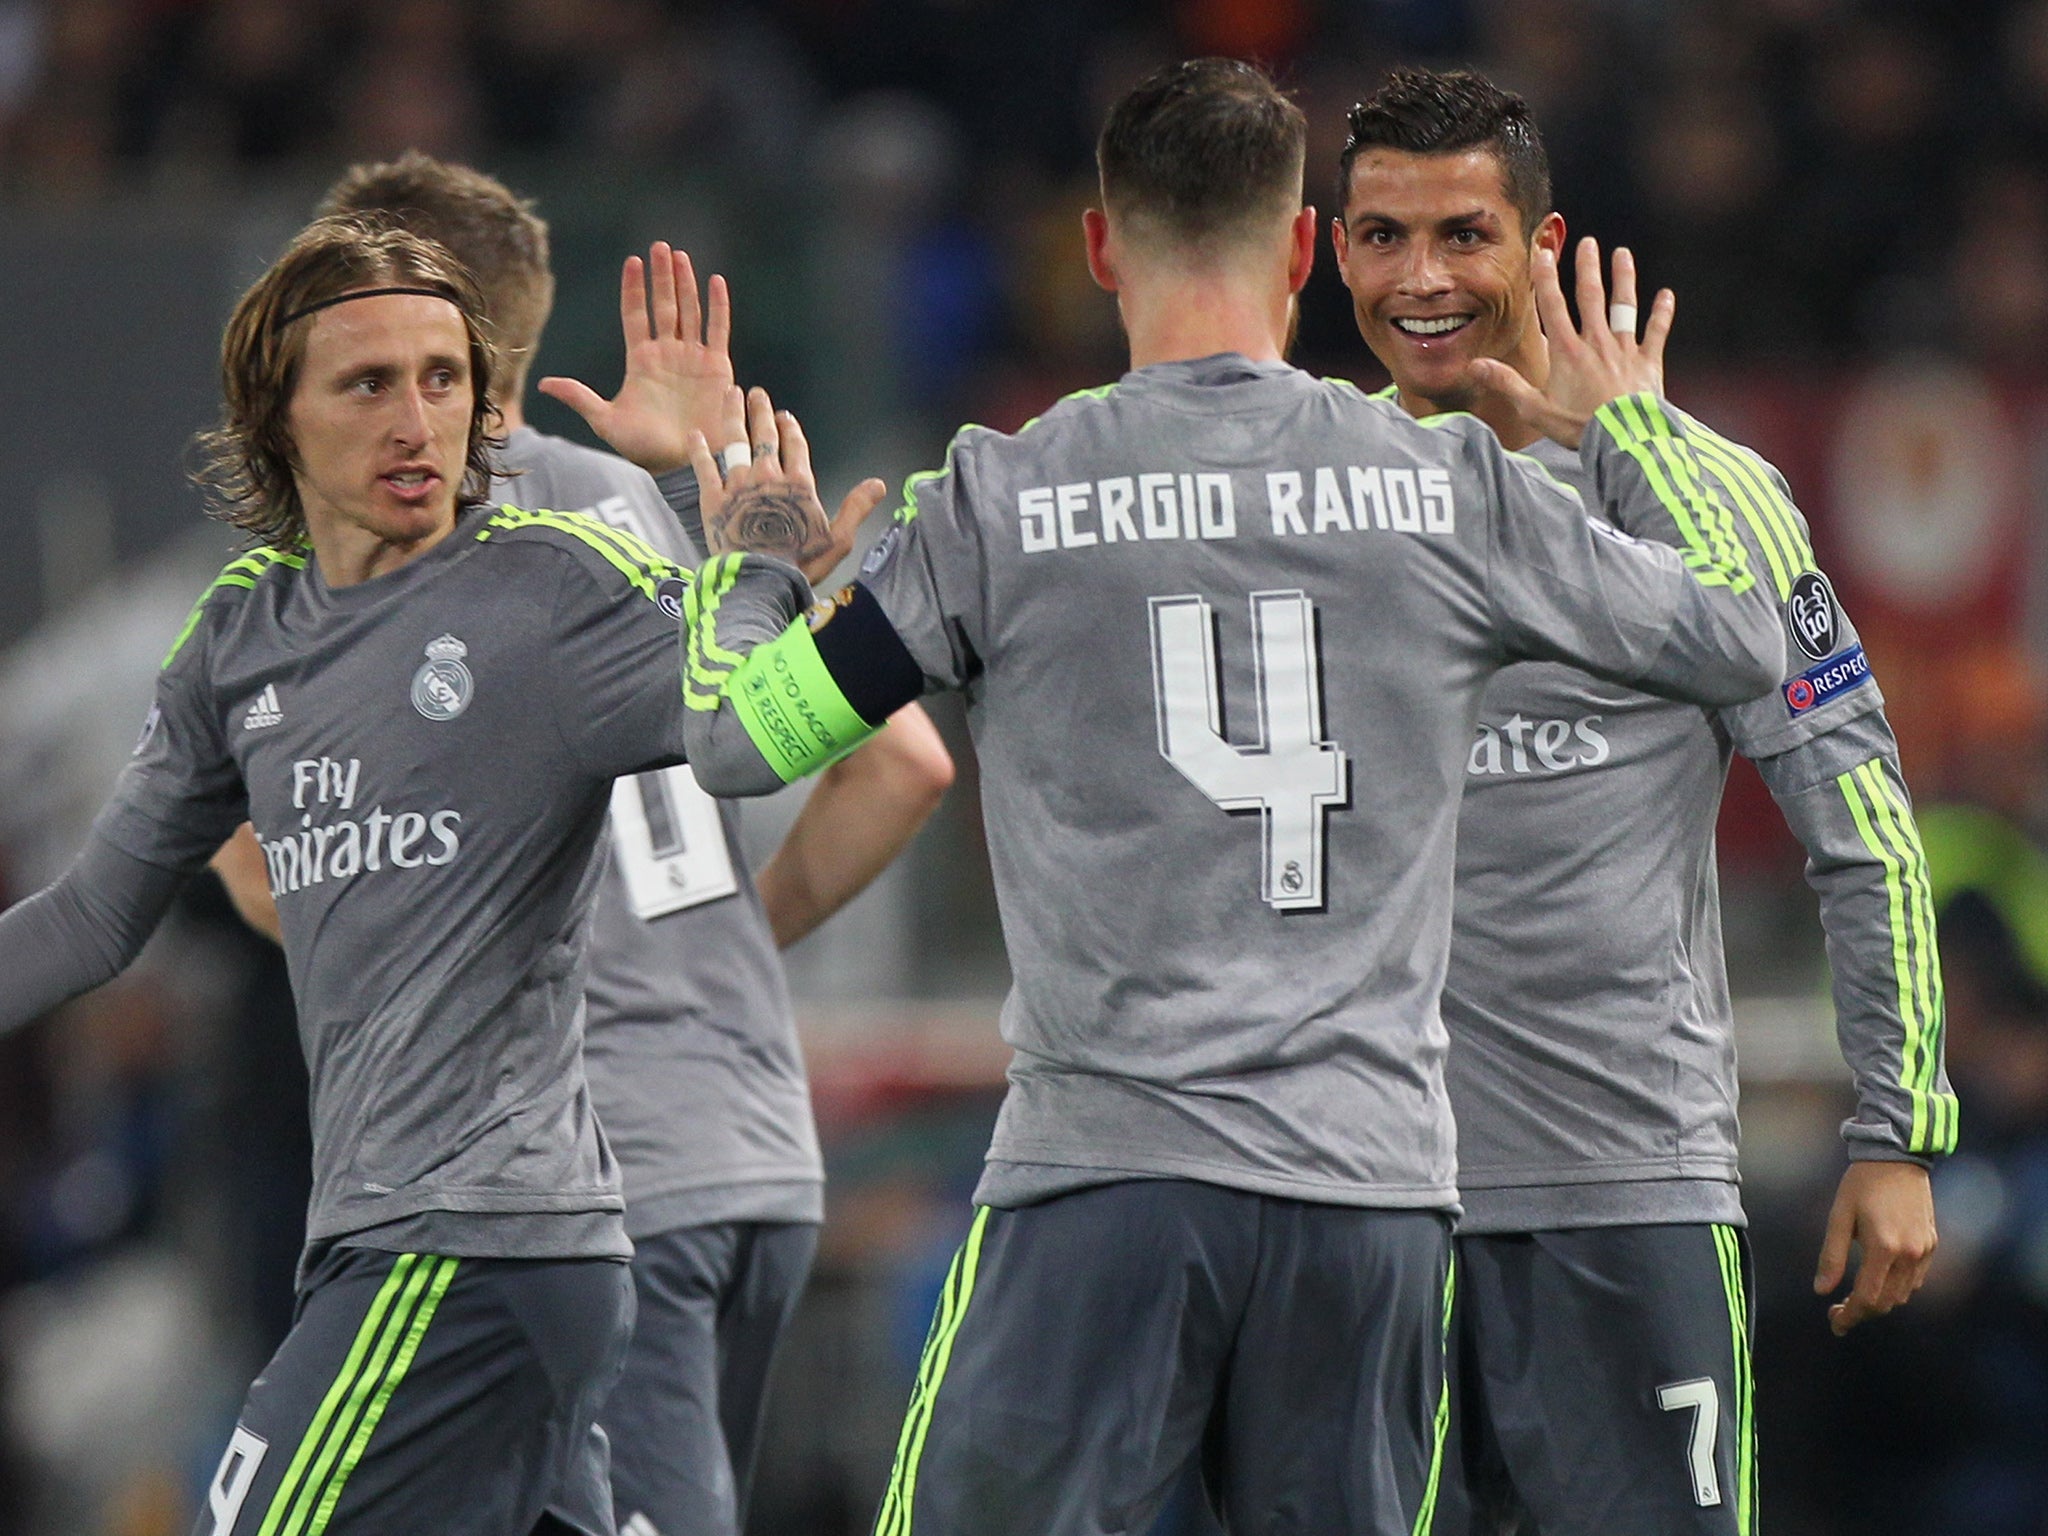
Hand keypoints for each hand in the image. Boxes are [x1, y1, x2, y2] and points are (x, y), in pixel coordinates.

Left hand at [537, 242, 741, 475]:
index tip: (633, 261)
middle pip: (664, 305)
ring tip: (680, 256)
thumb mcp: (606, 421)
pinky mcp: (717, 368)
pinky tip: (715, 281)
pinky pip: (718, 330)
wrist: (682, 463)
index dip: (634, 288)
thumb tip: (542, 383)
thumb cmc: (644, 448)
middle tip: (660, 247)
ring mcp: (693, 358)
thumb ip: (579, 397)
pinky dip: (718, 306)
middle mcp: (667, 354)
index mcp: (640, 361)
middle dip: (661, 276)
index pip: (636, 315)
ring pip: (689, 311)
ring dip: (686, 283)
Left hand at [687, 385, 887, 580]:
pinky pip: (705, 467)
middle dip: (761, 411)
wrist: (759, 581)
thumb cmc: (801, 564)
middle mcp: (768, 476)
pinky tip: (695, 434)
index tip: (784, 415)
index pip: (795, 445)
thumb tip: (879, 484)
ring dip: (733, 416)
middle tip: (756, 393)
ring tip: (731, 395)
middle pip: (764, 436)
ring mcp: (738, 486)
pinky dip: (700, 449)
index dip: (790, 427)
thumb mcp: (839, 540)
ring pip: (735, 442)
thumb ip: (857, 507)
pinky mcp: (713, 499)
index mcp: (798, 484)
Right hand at [1469, 238, 1674, 448]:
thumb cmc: (1578, 426)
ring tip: (1622, 254)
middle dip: (1587, 267)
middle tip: (1588, 243)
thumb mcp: (1534, 409)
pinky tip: (1666, 295)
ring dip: (1623, 278)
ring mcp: (1624, 349)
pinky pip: (1656, 332)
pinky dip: (1661, 314)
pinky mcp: (1648, 362)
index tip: (1542, 253)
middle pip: (1591, 296)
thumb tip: (1474, 366)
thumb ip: (1506, 383)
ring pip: (1624, 306)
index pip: (1553, 306)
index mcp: (1567, 351)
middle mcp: (1596, 342)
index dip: (1545, 278)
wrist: (1623, 438)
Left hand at [1814, 1160, 1937, 1335]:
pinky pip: (1915, 1280)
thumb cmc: (1861, 1184)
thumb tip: (1821, 1291)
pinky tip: (1877, 1280)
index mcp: (1884, 1247)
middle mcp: (1909, 1254)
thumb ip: (1830, 1256)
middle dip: (1862, 1312)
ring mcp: (1925, 1250)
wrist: (1897, 1158)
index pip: (1868, 1298)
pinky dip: (1897, 1288)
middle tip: (1838, 1312)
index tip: (1834, 1322)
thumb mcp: (1839, 1217)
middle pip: (1887, 1302)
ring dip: (1879, 1302)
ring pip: (1903, 1295)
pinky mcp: (1932, 1244)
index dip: (1850, 1315)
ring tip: (1854, 1298)